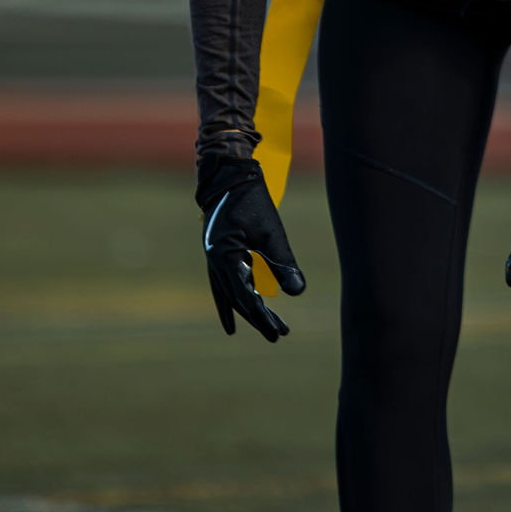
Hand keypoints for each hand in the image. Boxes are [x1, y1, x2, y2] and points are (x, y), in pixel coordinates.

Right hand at [196, 154, 304, 341]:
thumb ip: (282, 263)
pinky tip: (239, 307)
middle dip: (258, 317)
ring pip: (229, 293)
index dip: (262, 316)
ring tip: (265, 327)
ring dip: (247, 309)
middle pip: (237, 299)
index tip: (278, 332)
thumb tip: (297, 292)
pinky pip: (222, 283)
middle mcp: (215, 261)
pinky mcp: (217, 252)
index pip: (245, 296)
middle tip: (278, 336)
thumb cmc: (252, 201)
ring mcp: (213, 257)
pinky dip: (230, 298)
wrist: (230, 175)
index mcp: (225, 257)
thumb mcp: (271, 232)